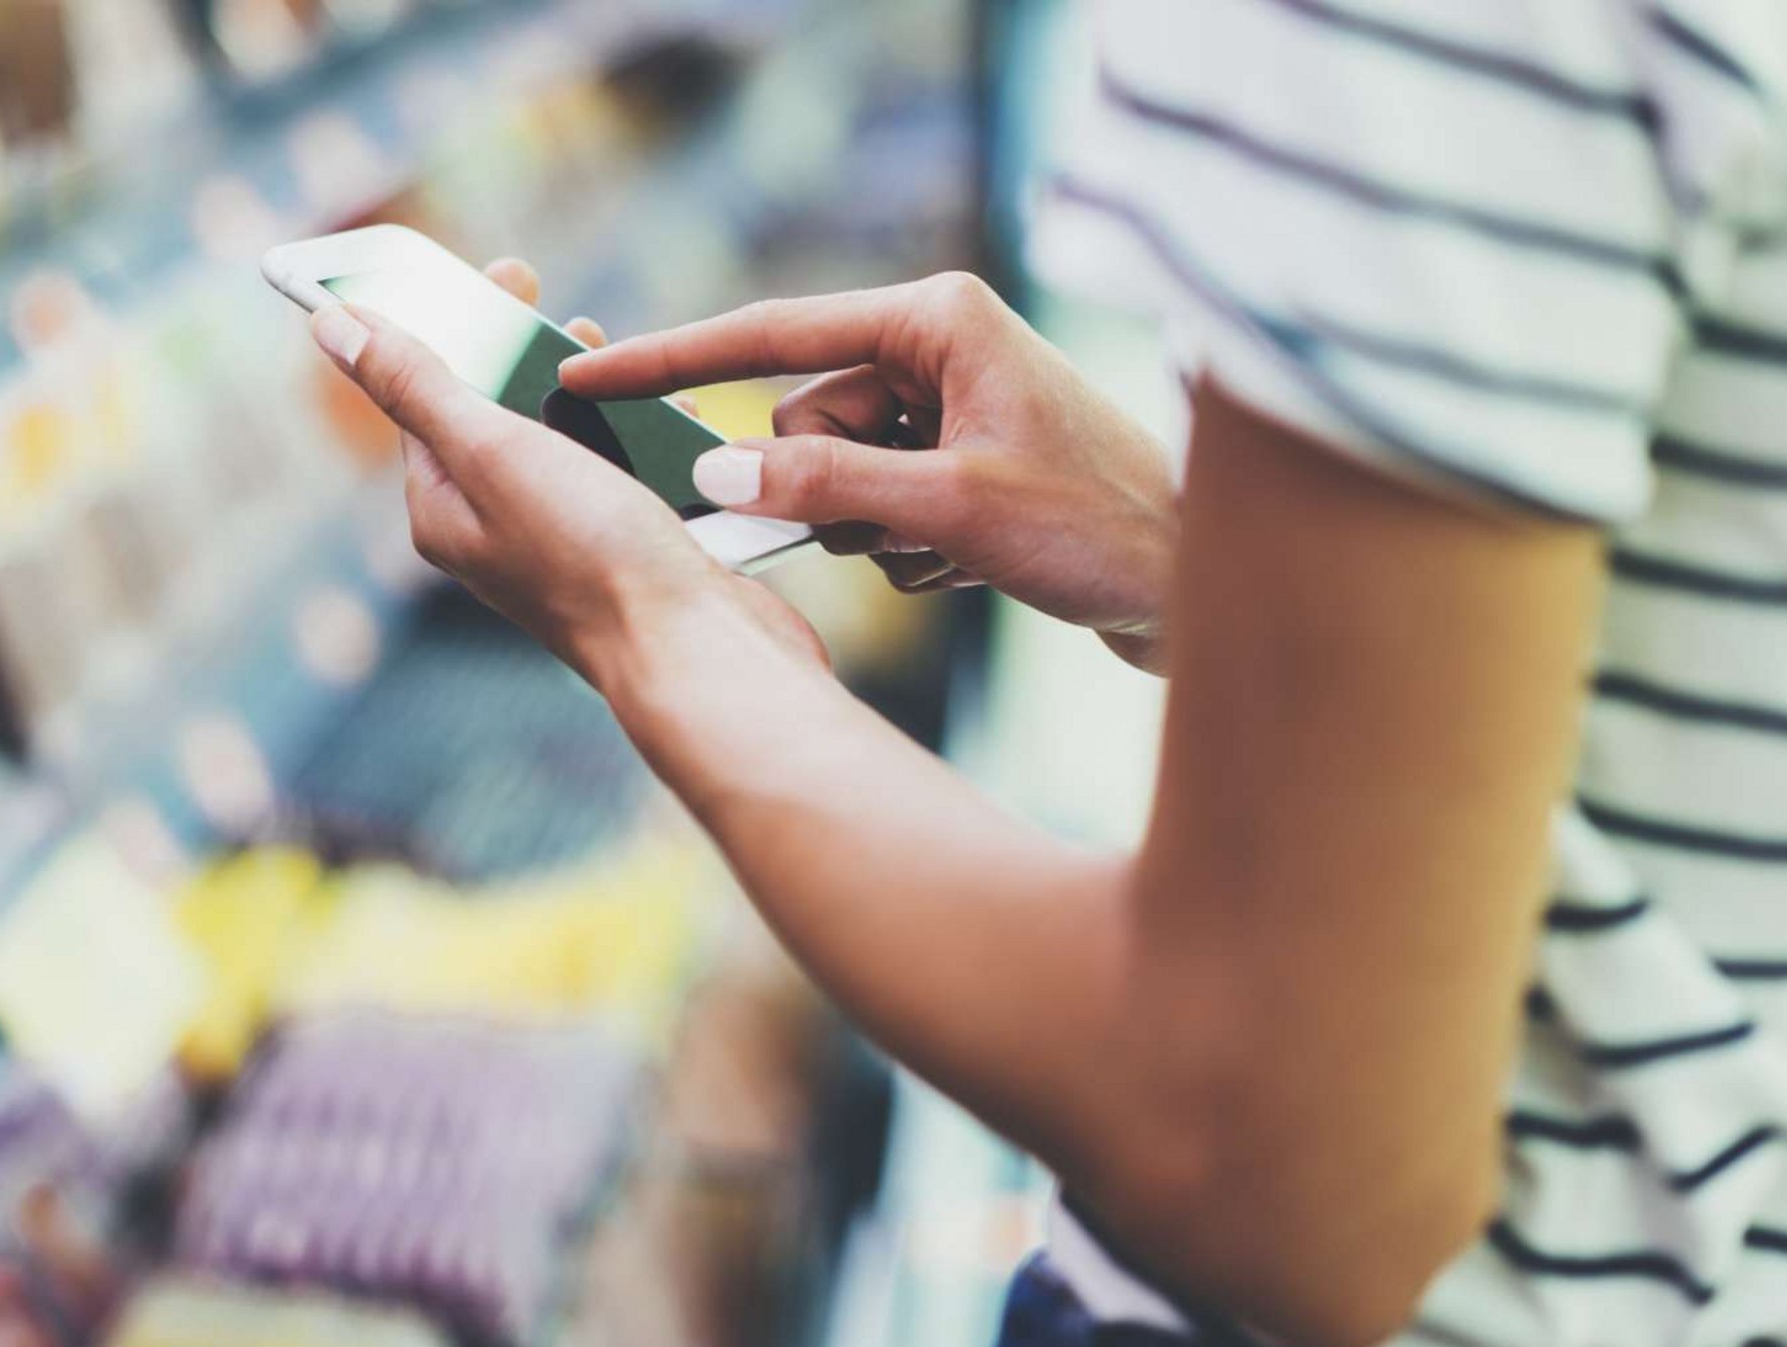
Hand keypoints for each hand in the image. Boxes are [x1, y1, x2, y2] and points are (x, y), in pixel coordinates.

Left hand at [309, 259, 824, 684]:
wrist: (697, 652)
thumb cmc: (592, 555)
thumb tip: (332, 326)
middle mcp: (495, 531)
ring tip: (631, 372)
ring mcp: (563, 543)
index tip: (508, 273)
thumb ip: (417, 386)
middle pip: (501, 413)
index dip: (461, 326)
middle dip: (537, 357)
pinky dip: (647, 440)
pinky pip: (625, 474)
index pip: (427, 396)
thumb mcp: (494, 453)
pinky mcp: (626, 551)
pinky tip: (676, 427)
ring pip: (570, 441)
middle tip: (580, 321)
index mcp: (444, 510)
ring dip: (599, 397)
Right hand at [559, 272, 1176, 672]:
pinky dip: (908, 549)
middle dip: (829, 491)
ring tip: (962, 551)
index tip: (589, 371)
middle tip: (906, 529)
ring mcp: (948, 406)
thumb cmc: (1099, 529)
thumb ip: (824, 488)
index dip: (674, 360)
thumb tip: (716, 475)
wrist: (1197, 587)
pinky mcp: (959, 462)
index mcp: (937, 318)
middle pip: (802, 422)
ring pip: (833, 476)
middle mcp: (939, 347)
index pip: (773, 335)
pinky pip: (874, 508)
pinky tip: (980, 562)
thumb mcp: (949, 510)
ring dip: (875, 532)